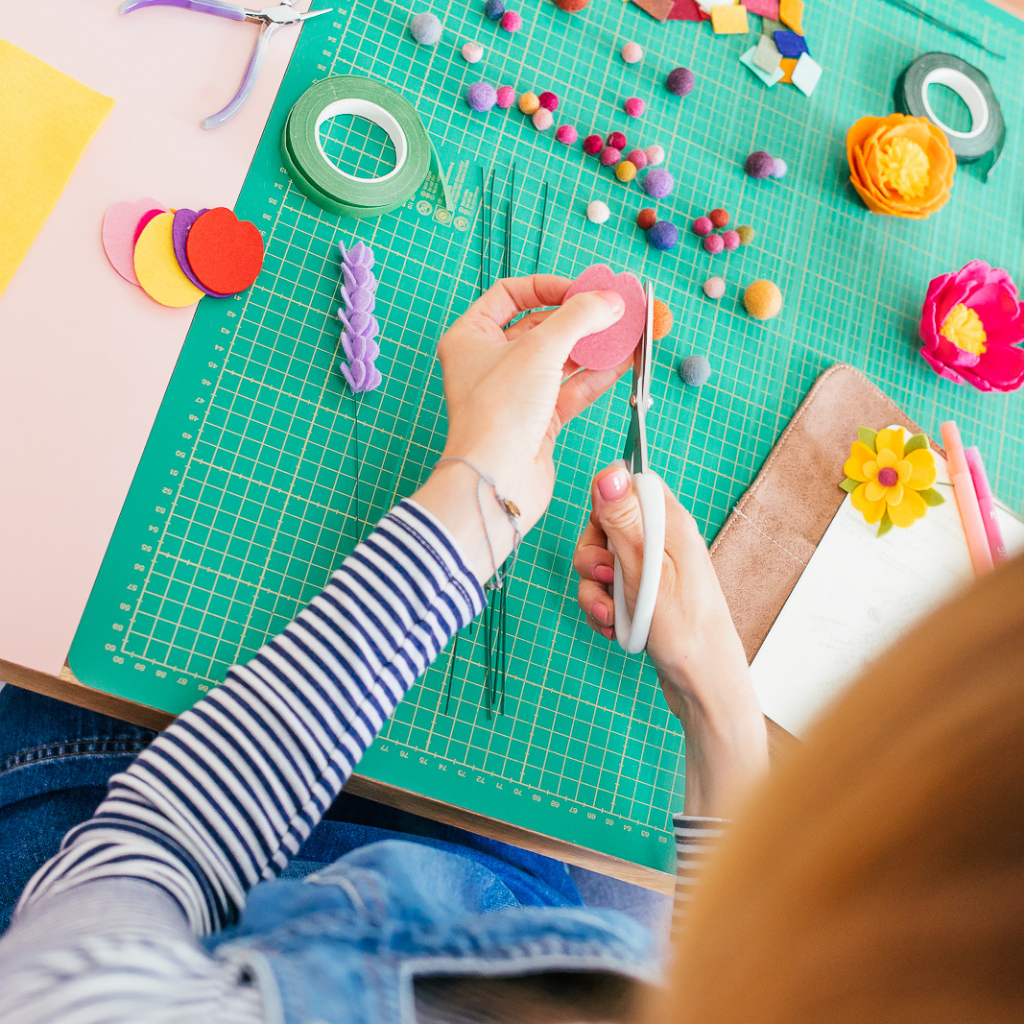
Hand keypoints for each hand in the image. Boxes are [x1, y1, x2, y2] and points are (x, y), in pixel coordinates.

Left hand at [414, 276, 631, 582]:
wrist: (496, 481)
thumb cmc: (497, 414)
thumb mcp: (540, 349)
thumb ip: (579, 318)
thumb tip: (611, 300)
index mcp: (471, 337)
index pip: (511, 294)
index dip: (549, 287)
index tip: (584, 289)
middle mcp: (489, 363)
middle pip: (542, 326)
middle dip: (583, 317)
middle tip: (620, 308)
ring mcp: (515, 393)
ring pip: (562, 359)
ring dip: (597, 346)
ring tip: (631, 332)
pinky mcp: (537, 420)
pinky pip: (572, 389)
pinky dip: (598, 375)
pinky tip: (626, 362)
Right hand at [573, 466, 768, 815]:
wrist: (702, 686)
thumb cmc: (687, 633)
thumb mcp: (647, 573)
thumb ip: (625, 522)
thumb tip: (610, 473)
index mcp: (671, 525)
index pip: (627, 485)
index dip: (604, 507)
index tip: (603, 538)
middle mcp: (662, 542)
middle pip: (604, 525)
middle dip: (591, 557)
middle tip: (605, 580)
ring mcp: (652, 571)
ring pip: (599, 562)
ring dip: (594, 591)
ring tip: (611, 617)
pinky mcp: (643, 596)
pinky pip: (605, 590)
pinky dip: (602, 608)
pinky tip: (614, 628)